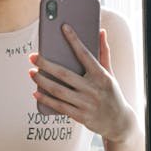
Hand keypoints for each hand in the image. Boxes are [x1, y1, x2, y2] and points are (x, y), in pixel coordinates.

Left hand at [29, 27, 136, 142]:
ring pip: (59, 90)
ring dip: (42, 81)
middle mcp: (93, 89)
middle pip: (64, 74)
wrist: (119, 122)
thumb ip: (104, 52)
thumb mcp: (110, 73)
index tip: (64, 28)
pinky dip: (46, 99)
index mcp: (101, 75)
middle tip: (32, 56)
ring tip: (31, 72)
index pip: (85, 54)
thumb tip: (101, 31)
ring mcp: (86, 104)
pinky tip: (36, 92)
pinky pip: (59, 106)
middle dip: (45, 64)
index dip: (74, 40)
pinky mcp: (81, 116)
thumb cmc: (112, 93)